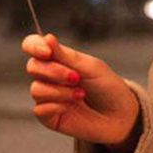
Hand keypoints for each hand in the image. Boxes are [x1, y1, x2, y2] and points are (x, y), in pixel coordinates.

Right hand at [21, 33, 139, 152]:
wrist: (119, 115)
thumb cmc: (107, 87)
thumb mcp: (90, 67)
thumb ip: (65, 55)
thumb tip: (46, 37)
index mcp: (58, 59)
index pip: (33, 45)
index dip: (34, 46)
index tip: (46, 52)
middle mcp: (49, 76)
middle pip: (33, 66)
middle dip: (54, 72)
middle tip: (76, 78)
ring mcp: (47, 96)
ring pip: (36, 89)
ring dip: (60, 92)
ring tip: (81, 94)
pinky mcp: (48, 116)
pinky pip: (39, 109)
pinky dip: (56, 107)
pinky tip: (70, 107)